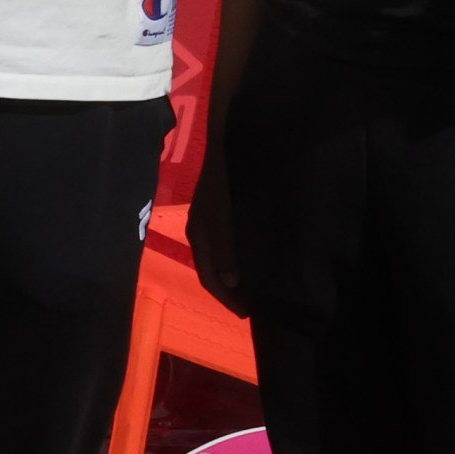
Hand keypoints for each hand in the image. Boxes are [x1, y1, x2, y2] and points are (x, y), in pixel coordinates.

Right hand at [187, 153, 247, 315]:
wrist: (230, 139)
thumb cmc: (225, 179)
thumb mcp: (223, 216)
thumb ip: (226, 248)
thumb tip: (231, 283)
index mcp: (199, 234)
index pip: (209, 276)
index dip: (226, 297)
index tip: (246, 314)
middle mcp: (203, 229)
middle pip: (214, 269)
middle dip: (230, 290)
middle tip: (252, 306)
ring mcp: (214, 217)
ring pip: (222, 256)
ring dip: (236, 274)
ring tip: (256, 287)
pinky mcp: (226, 207)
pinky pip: (230, 241)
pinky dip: (240, 256)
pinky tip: (255, 258)